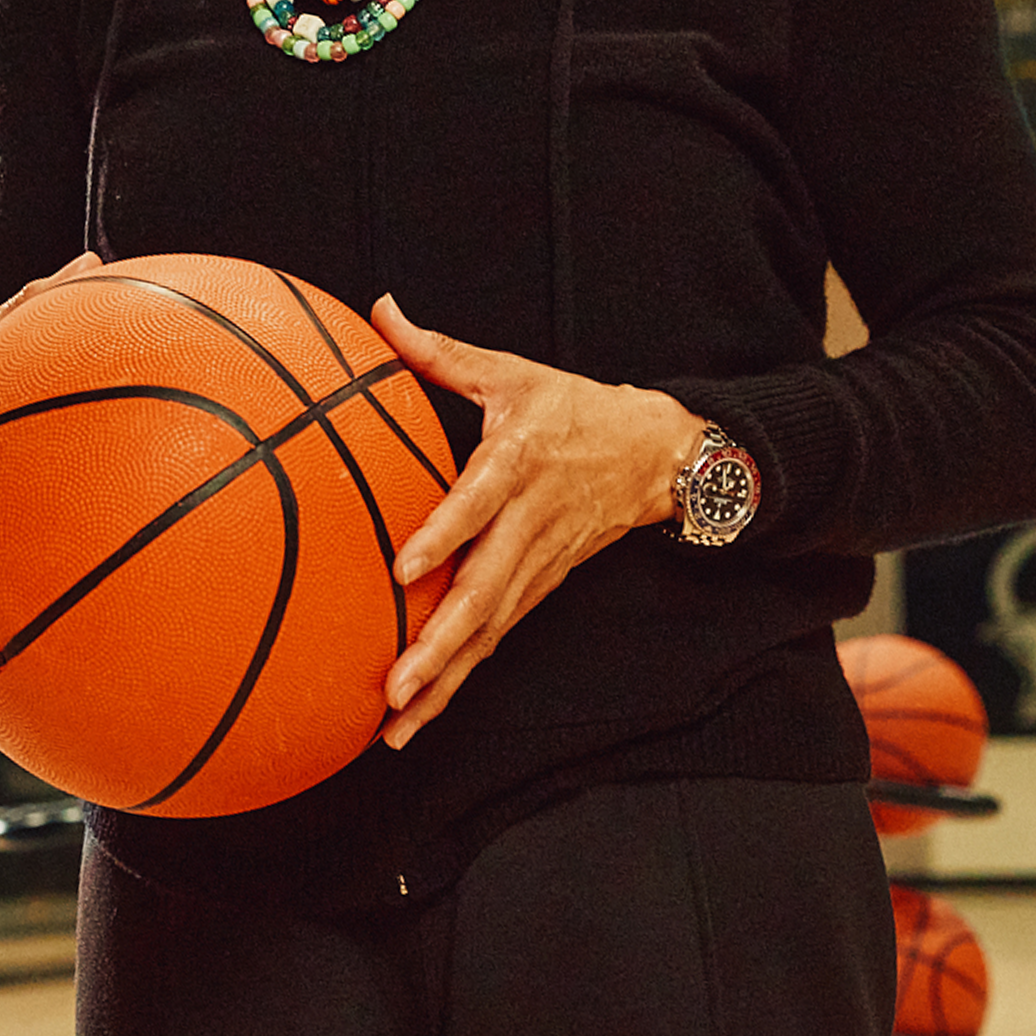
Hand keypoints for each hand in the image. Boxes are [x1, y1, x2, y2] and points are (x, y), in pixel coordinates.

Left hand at [369, 294, 703, 748]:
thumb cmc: (570, 408)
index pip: (478, 503)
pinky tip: (420, 714)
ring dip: (446, 680)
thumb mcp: (511, 370)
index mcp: (519, 462)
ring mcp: (540, 563)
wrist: (655, 453)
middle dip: (440, 644)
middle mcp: (531, 522)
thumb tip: (380, 310)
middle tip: (394, 685)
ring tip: (395, 724)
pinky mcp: (542, 587)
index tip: (403, 570)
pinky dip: (461, 679)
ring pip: (491, 629)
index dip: (445, 536)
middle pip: (485, 591)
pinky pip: (497, 638)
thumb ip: (440, 350)